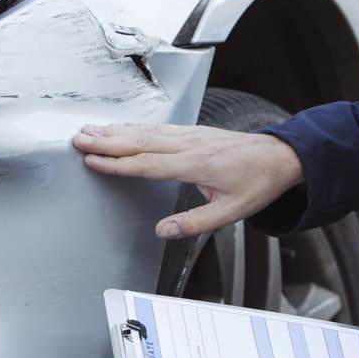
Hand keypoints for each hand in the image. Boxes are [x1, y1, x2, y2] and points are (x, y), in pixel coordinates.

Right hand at [71, 122, 303, 238]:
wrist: (280, 156)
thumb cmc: (257, 183)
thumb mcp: (230, 212)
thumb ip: (194, 223)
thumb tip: (162, 231)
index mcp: (195, 164)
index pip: (147, 164)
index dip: (117, 163)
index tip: (93, 161)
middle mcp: (189, 145)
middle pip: (139, 141)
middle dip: (106, 141)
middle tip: (78, 140)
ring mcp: (190, 135)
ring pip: (145, 131)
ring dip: (115, 130)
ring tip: (89, 130)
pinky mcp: (193, 131)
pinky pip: (157, 127)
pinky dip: (134, 126)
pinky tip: (120, 127)